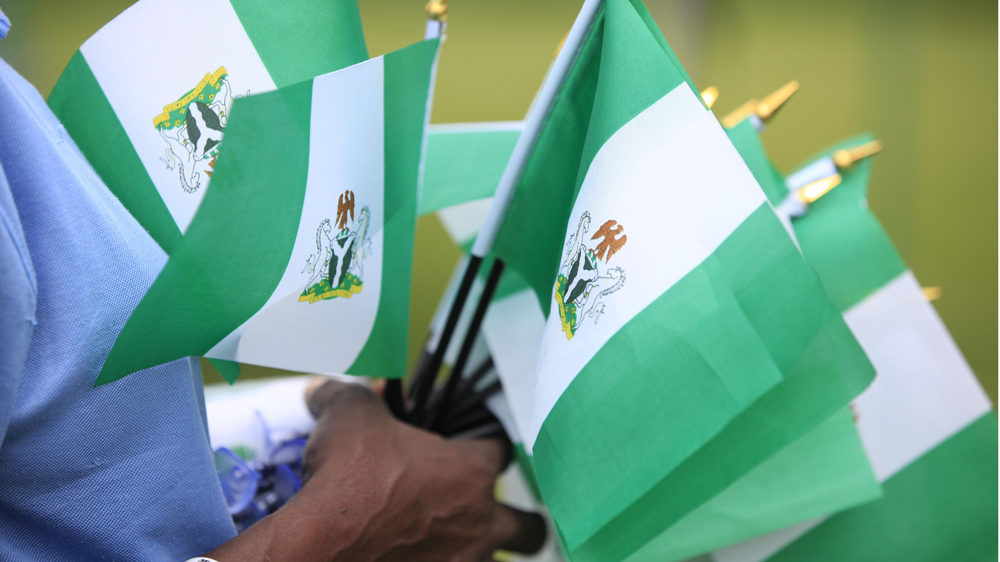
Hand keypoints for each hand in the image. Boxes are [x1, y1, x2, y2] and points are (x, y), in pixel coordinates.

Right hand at [206, 381, 545, 561]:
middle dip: (518, 519)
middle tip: (487, 511)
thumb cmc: (346, 478)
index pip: (503, 447)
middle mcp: (478, 524)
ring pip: (499, 561)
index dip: (488, 437)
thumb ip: (353, 394)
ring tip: (457, 543)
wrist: (318, 547)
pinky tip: (423, 559)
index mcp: (471, 474)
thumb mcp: (350, 416)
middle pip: (528, 526)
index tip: (472, 436)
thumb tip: (330, 388)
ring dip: (482, 551)